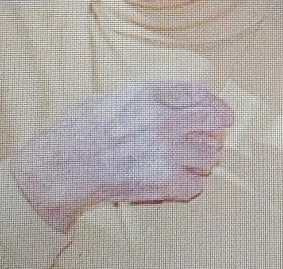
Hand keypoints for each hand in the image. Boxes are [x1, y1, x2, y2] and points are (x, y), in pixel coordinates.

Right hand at [9, 82, 233, 231]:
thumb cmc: (78, 133)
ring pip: (210, 156)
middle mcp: (164, 119)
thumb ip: (146, 97)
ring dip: (200, 162)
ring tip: (183, 165)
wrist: (60, 170)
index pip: (201, 94)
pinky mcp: (164, 182)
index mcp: (152, 95)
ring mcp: (167, 151)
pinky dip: (187, 187)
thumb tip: (175, 99)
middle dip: (213, 132)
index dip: (216, 105)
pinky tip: (173, 183)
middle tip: (207, 140)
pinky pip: (196, 185)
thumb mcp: (111, 98)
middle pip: (214, 123)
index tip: (223, 114)